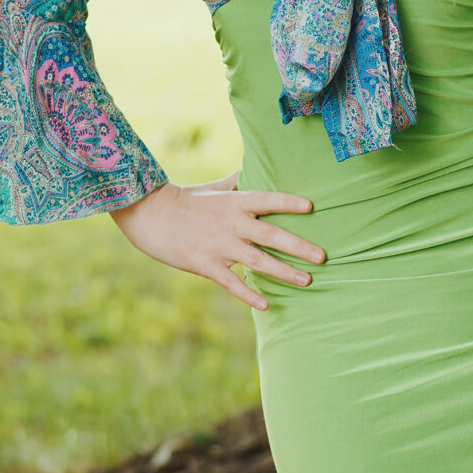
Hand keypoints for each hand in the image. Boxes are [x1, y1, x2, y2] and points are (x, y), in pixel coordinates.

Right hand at [110, 170, 325, 310]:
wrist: (150, 215)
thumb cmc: (186, 199)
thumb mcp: (214, 186)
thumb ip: (238, 180)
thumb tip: (256, 166)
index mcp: (234, 202)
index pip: (267, 199)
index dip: (288, 202)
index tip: (311, 207)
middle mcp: (231, 224)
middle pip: (271, 235)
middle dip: (299, 247)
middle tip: (323, 257)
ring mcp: (219, 245)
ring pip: (258, 261)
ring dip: (284, 272)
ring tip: (306, 280)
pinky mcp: (206, 264)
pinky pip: (232, 283)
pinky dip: (249, 294)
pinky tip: (266, 305)